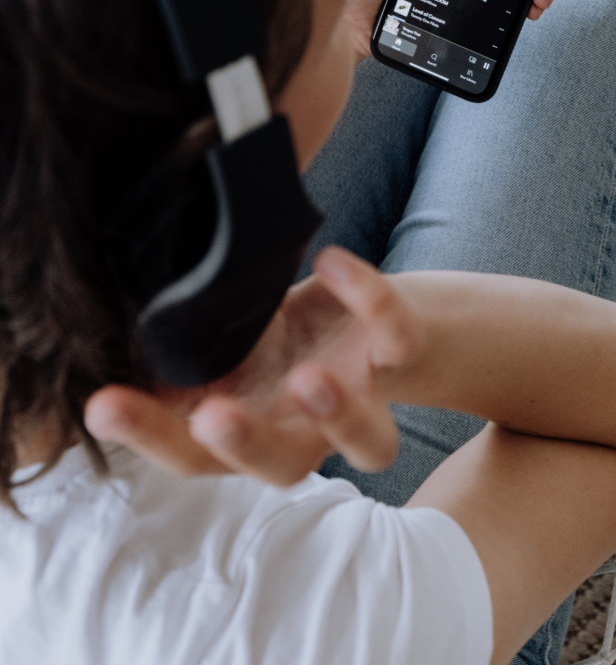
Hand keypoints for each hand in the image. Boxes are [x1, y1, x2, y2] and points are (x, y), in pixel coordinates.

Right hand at [85, 249, 415, 485]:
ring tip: (307, 378)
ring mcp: (362, 397)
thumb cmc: (281, 340)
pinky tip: (330, 262)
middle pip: (281, 465)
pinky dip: (371, 301)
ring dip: (339, 415)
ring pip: (370, 441)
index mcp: (252, 428)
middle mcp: (307, 429)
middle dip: (246, 446)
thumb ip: (182, 360)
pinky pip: (398, 339)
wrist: (371, 320)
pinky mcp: (400, 353)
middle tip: (211, 418)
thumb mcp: (226, 348)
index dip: (148, 436)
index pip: (193, 453)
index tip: (102, 405)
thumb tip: (107, 349)